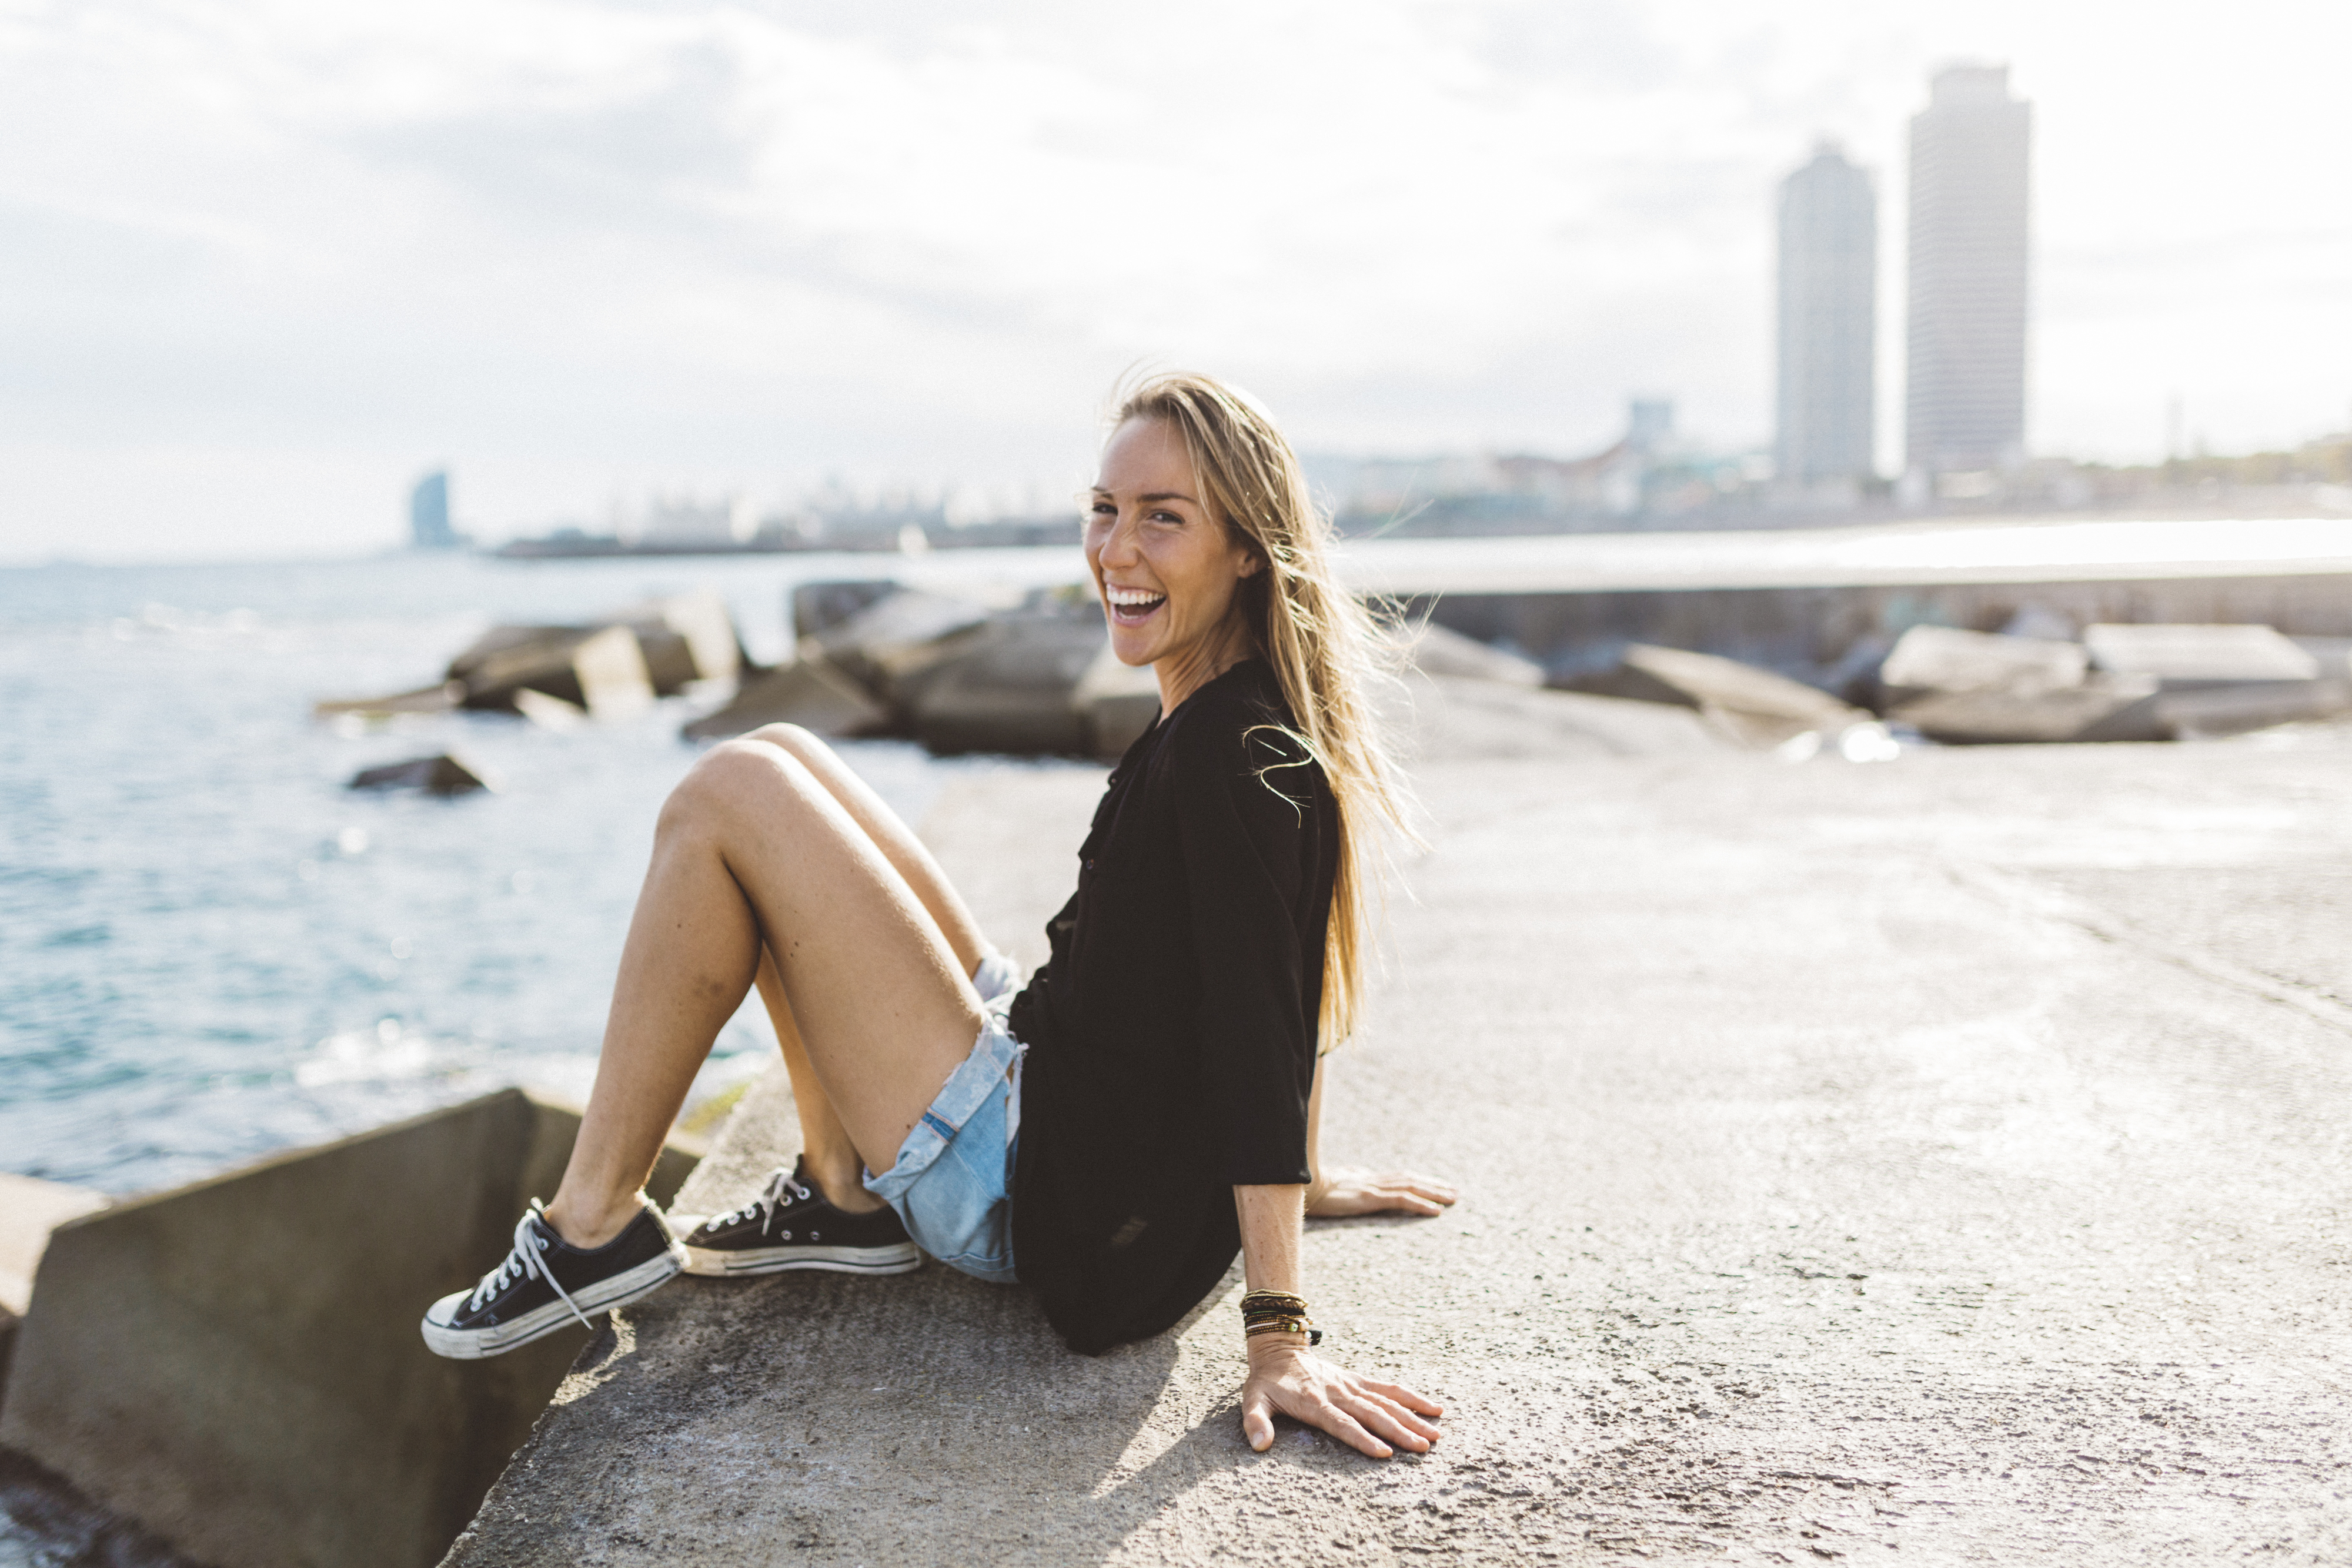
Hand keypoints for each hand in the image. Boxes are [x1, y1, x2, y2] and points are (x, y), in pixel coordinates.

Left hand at [1240, 1337, 1443, 1457]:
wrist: (1277, 1347)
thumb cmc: (1266, 1380)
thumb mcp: (1253, 1399)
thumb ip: (1256, 1421)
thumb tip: (1260, 1446)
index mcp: (1315, 1402)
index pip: (1343, 1424)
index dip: (1363, 1438)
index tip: (1384, 1453)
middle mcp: (1338, 1393)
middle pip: (1372, 1414)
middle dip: (1399, 1431)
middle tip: (1423, 1448)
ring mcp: (1350, 1385)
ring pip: (1386, 1402)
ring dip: (1411, 1417)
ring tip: (1435, 1434)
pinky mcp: (1357, 1380)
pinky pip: (1387, 1388)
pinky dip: (1410, 1398)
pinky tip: (1433, 1407)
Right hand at [1305, 1165, 1457, 1217]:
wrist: (1298, 1188)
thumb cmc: (1310, 1188)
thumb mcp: (1333, 1183)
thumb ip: (1348, 1179)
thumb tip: (1355, 1176)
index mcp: (1365, 1178)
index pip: (1399, 1177)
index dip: (1419, 1180)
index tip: (1436, 1185)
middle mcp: (1372, 1180)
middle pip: (1410, 1179)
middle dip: (1434, 1185)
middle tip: (1455, 1192)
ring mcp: (1371, 1188)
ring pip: (1411, 1187)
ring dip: (1434, 1193)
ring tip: (1453, 1199)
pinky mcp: (1369, 1198)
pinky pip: (1401, 1200)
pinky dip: (1421, 1204)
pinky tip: (1436, 1211)